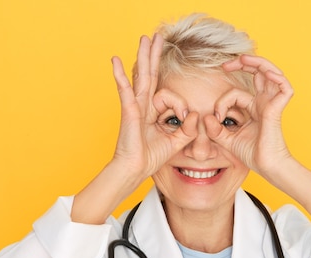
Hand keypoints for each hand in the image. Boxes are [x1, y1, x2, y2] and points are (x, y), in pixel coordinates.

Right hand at [111, 34, 197, 180]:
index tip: (185, 118)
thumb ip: (188, 129)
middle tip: (157, 37)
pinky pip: (125, 89)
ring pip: (141, 76)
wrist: (135, 168)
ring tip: (145, 39)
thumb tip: (196, 115)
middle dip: (155, 56)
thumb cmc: (150, 157)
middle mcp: (143, 105)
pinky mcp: (129, 110)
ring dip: (143, 56)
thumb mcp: (176, 142)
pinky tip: (114, 60)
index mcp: (153, 112)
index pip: (170, 96)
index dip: (181, 105)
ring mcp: (135, 106)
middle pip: (151, 75)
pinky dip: (119, 75)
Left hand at [204, 55, 293, 177]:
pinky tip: (264, 71)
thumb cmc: (253, 155)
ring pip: (270, 72)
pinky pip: (283, 86)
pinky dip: (275, 75)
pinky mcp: (278, 108)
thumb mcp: (228, 140)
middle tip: (226, 63)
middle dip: (243, 63)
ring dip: (257, 62)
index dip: (223, 101)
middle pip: (258, 72)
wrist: (267, 166)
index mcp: (254, 108)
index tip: (217, 116)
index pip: (237, 93)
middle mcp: (264, 102)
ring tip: (242, 58)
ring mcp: (272, 103)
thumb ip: (216, 129)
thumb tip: (206, 117)